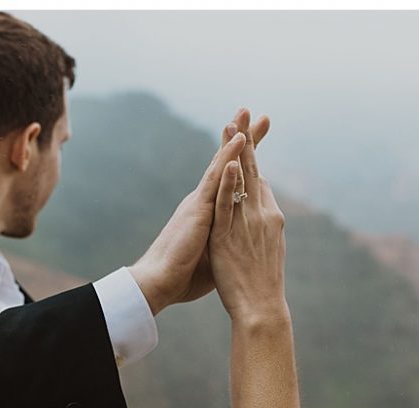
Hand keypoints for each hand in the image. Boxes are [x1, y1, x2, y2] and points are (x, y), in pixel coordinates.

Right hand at [130, 108, 271, 312]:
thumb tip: (242, 244)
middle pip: (227, 164)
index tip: (258, 145)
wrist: (160, 283)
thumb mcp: (216, 255)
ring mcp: (200, 201)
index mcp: (208, 212)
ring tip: (245, 112)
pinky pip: (217, 178)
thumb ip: (228, 242)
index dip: (244, 162)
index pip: (231, 181)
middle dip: (243, 140)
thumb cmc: (185, 276)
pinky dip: (228, 158)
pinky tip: (240, 140)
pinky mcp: (198, 208)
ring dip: (235, 137)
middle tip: (258, 117)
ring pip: (221, 162)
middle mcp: (204, 201)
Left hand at [208, 132, 288, 326]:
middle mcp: (262, 215)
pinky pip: (229, 204)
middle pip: (254, 170)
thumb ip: (265, 226)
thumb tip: (264, 209)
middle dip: (249, 140)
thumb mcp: (269, 248)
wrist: (262, 308)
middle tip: (245, 112)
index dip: (253, 157)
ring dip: (238, 151)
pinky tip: (231, 162)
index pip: (260, 181)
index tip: (248, 133)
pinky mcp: (229, 235)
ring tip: (234, 124)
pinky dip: (230, 182)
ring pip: (241, 180)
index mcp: (270, 217)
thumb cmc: (264, 284)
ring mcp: (246, 224)